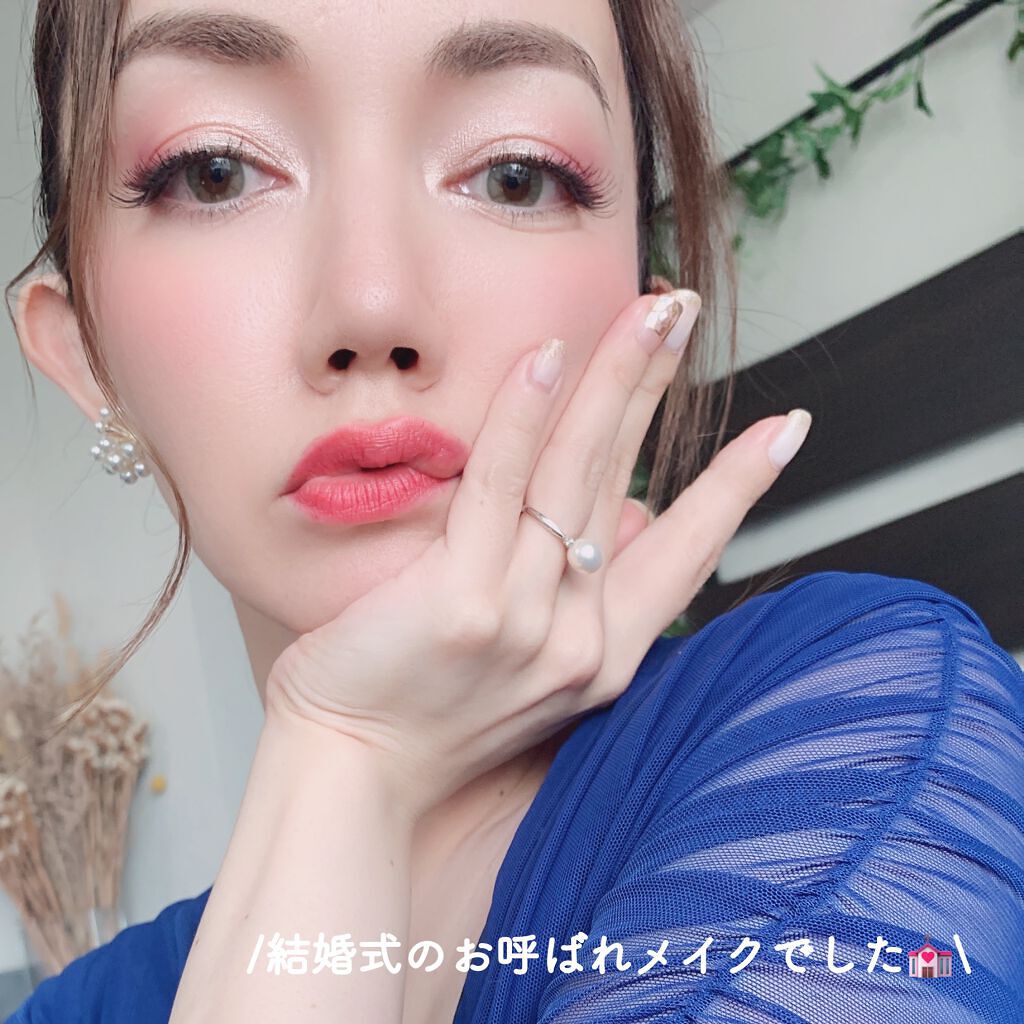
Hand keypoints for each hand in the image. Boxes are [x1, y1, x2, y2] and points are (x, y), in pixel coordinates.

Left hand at [265, 288, 808, 820]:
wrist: (351, 776)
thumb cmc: (423, 711)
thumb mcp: (525, 668)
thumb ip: (579, 592)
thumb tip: (629, 514)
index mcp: (602, 656)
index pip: (687, 554)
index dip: (737, 488)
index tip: (786, 430)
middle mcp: (578, 640)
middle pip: (627, 485)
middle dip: (659, 389)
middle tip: (682, 313)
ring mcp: (524, 622)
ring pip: (576, 476)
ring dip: (617, 380)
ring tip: (651, 309)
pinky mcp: (460, 604)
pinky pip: (498, 490)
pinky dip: (524, 419)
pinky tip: (550, 357)